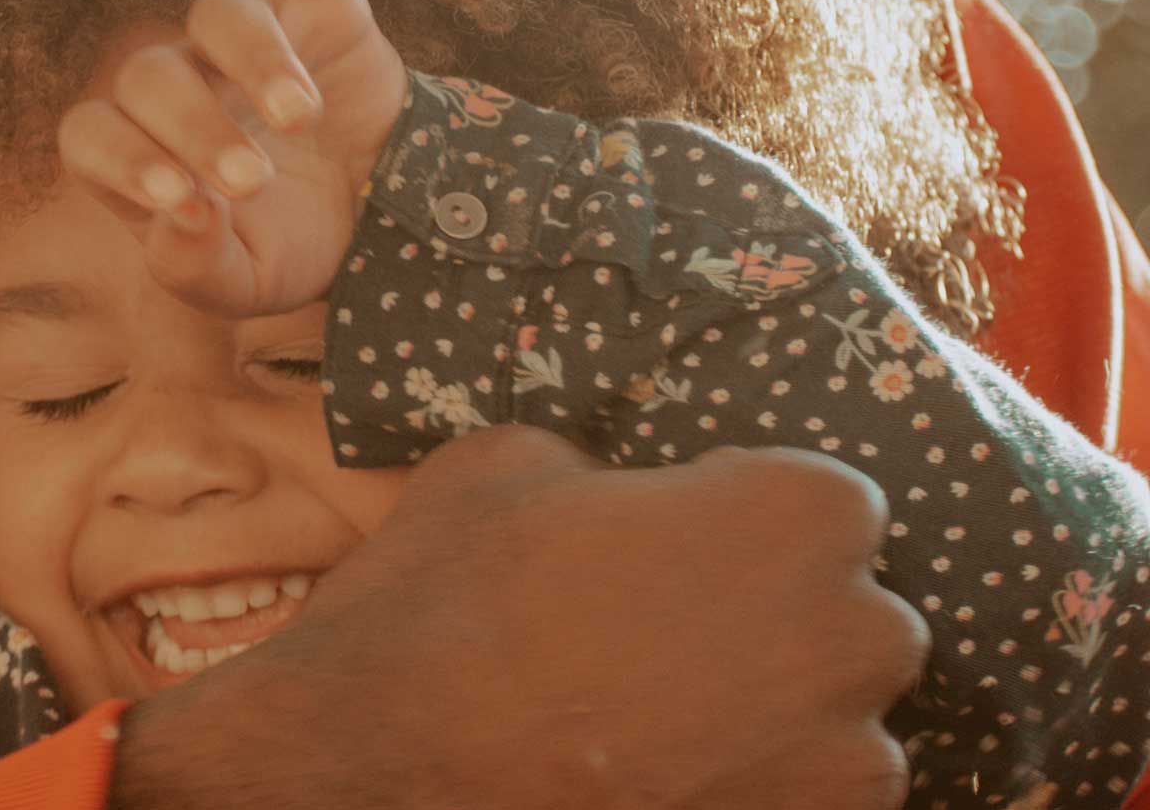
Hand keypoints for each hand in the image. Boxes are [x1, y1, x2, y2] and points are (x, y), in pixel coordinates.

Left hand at [57, 0, 408, 317]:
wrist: (384, 219)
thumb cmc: (289, 245)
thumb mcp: (242, 283)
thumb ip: (194, 268)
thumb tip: (182, 218)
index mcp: (140, 149)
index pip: (92, 134)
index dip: (125, 160)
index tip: (182, 202)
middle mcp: (181, 81)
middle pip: (151, 76)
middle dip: (195, 128)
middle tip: (253, 182)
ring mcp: (246, 39)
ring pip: (220, 14)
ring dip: (255, 60)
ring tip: (299, 118)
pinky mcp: (318, 5)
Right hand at [113, 430, 925, 809]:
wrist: (379, 763)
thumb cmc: (448, 595)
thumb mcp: (511, 461)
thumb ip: (610, 467)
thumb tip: (621, 491)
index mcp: (795, 517)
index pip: (838, 500)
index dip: (753, 512)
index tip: (688, 533)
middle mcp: (849, 640)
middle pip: (857, 614)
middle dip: (783, 615)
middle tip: (668, 627)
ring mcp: (835, 767)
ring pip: (842, 725)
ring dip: (776, 713)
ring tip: (658, 712)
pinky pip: (804, 803)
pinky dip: (749, 787)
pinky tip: (657, 769)